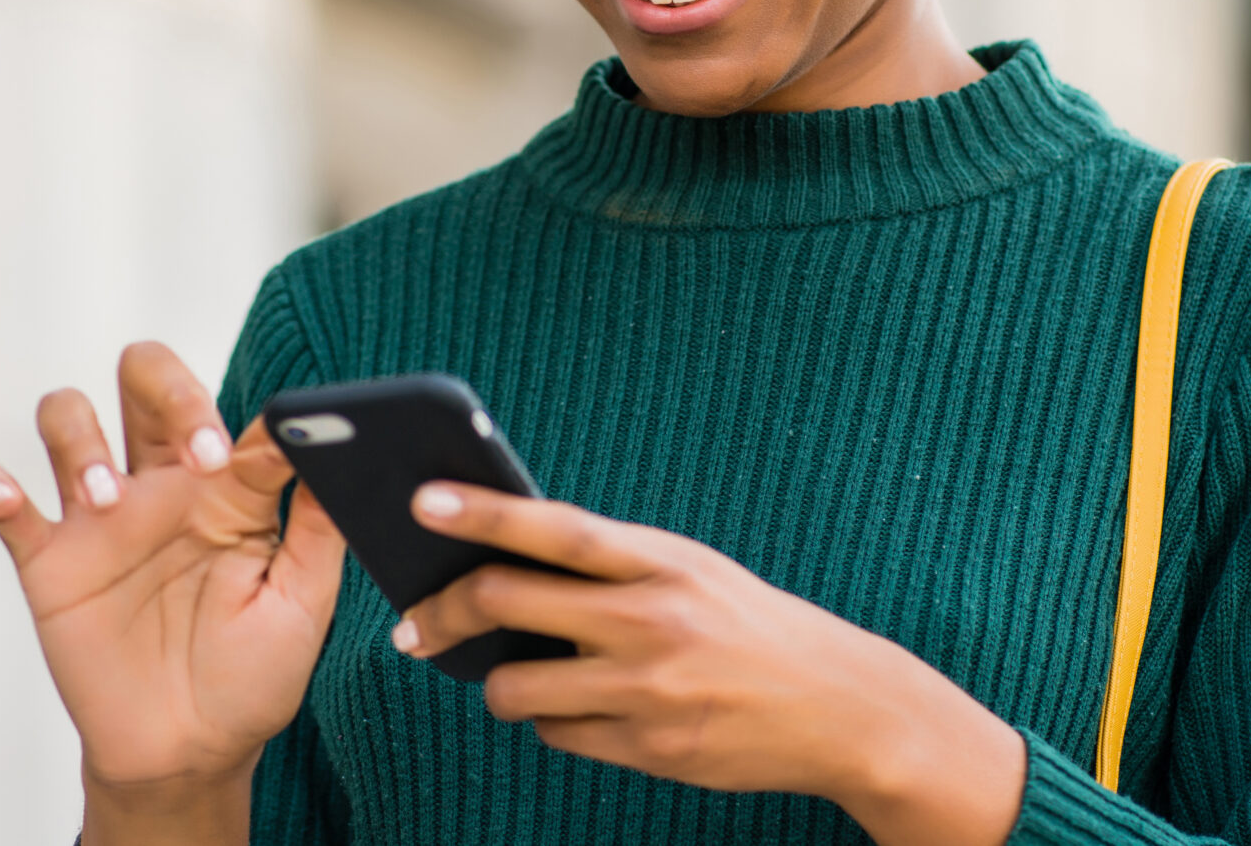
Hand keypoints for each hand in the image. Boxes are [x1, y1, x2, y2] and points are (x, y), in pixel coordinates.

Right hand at [0, 343, 345, 843]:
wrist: (187, 754)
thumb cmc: (252, 676)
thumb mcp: (301, 603)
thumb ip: (320, 528)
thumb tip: (344, 451)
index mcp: (226, 489)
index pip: (227, 416)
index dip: (236, 421)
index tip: (238, 456)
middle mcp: (162, 486)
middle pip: (144, 381)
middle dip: (163, 386)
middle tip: (188, 453)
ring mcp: (101, 520)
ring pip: (69, 419)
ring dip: (79, 438)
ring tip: (104, 498)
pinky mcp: (50, 563)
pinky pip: (7, 507)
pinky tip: (1, 491)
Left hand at [392, 484, 1024, 845]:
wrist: (838, 705)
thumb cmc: (749, 625)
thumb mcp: (690, 571)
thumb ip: (612, 564)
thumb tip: (509, 565)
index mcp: (661, 559)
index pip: (555, 527)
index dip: (485, 512)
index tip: (423, 501)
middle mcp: (650, 618)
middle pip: (506, 603)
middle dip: (440, 614)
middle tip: (412, 623)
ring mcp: (646, 688)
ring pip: (513, 688)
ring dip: (497, 683)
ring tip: (516, 674)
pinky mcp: (647, 747)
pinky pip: (556, 735)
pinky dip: (552, 721)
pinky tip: (582, 708)